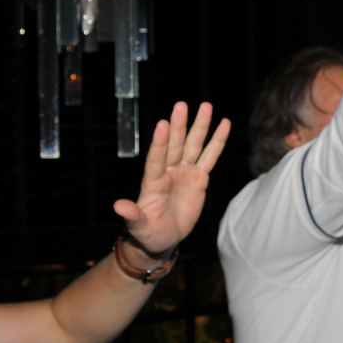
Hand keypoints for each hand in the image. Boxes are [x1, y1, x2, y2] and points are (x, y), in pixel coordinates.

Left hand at [113, 102, 230, 256]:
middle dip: (179, 126)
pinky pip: (210, 157)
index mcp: (153, 182)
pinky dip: (217, 141)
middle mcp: (168, 172)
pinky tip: (224, 124)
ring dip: (200, 126)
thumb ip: (132, 215)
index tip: (162, 125)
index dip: (160, 143)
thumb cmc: (148, 232)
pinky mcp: (199, 178)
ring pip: (193, 146)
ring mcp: (184, 172)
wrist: (163, 237)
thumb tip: (118, 207)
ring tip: (206, 106)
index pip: (156, 159)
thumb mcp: (139, 227)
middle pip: (175, 145)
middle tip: (181, 105)